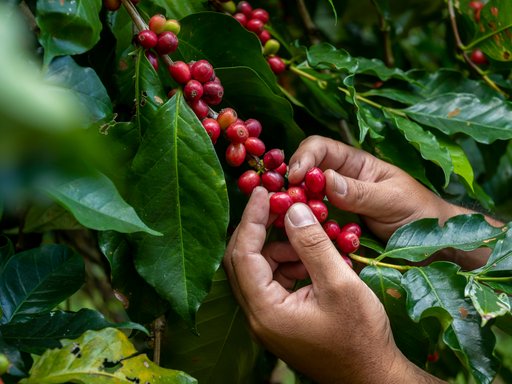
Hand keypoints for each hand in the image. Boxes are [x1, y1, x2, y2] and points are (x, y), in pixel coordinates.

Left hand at [223, 187, 443, 382]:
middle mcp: (257, 317)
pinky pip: (271, 283)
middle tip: (279, 204)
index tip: (263, 192)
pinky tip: (309, 260)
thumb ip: (312, 244)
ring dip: (276, 248)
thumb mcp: (339, 283)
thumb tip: (293, 208)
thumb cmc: (361, 336)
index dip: (252, 219)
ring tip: (306, 237)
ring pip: (256, 271)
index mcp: (265, 310)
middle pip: (241, 262)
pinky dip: (286, 265)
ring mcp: (266, 321)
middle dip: (258, 229)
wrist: (372, 376)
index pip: (243, 254)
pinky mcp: (278, 320)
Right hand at [288, 136, 459, 239]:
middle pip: (305, 174)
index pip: (320, 148)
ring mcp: (335, 209)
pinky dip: (306, 232)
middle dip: (292, 185)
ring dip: (296, 210)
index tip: (295, 177)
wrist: (437, 247)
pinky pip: (313, 228)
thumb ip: (361, 192)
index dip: (304, 157)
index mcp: (356, 165)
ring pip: (304, 202)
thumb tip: (326, 180)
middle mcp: (340, 183)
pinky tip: (303, 239)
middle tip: (286, 203)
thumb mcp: (394, 199)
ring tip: (290, 222)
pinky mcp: (334, 232)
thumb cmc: (421, 214)